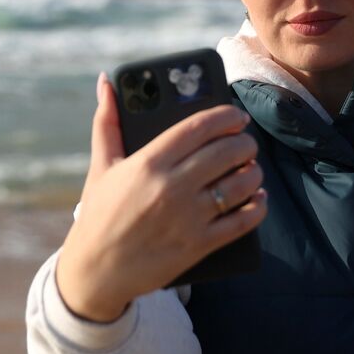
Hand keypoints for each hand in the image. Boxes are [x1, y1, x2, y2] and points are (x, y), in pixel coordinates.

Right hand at [55, 72, 266, 321]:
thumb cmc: (99, 214)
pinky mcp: (199, 245)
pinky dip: (257, 207)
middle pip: (227, 152)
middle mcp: (172, 187)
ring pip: (240, 184)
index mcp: (149, 162)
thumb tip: (106, 81)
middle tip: (245, 143)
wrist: (95, 272)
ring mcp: (188, 217)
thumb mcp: (101, 166)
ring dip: (253, 172)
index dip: (226, 116)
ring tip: (251, 169)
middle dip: (244, 143)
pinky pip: (242, 222)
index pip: (199, 127)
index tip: (237, 116)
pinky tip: (258, 199)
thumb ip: (107, 121)